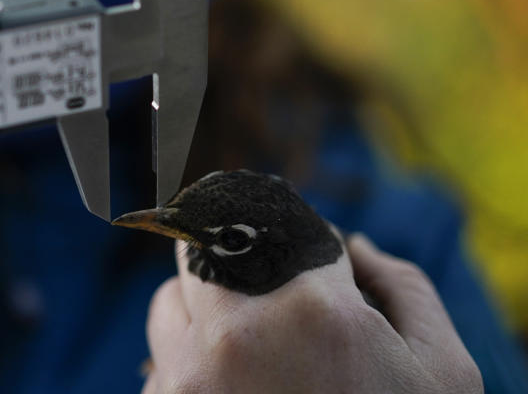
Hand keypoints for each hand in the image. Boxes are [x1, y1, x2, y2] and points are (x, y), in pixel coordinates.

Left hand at [143, 235, 482, 392]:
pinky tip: (233, 392)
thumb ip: (405, 288)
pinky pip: (160, 363)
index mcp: (313, 313)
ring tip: (249, 345)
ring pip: (168, 302)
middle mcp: (235, 335)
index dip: (302, 242)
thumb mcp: (444, 374)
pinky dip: (188, 365)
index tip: (313, 265)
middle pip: (200, 246)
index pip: (280, 227)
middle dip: (231, 256)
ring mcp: (188, 379)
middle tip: (264, 285)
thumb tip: (354, 245)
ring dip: (201, 308)